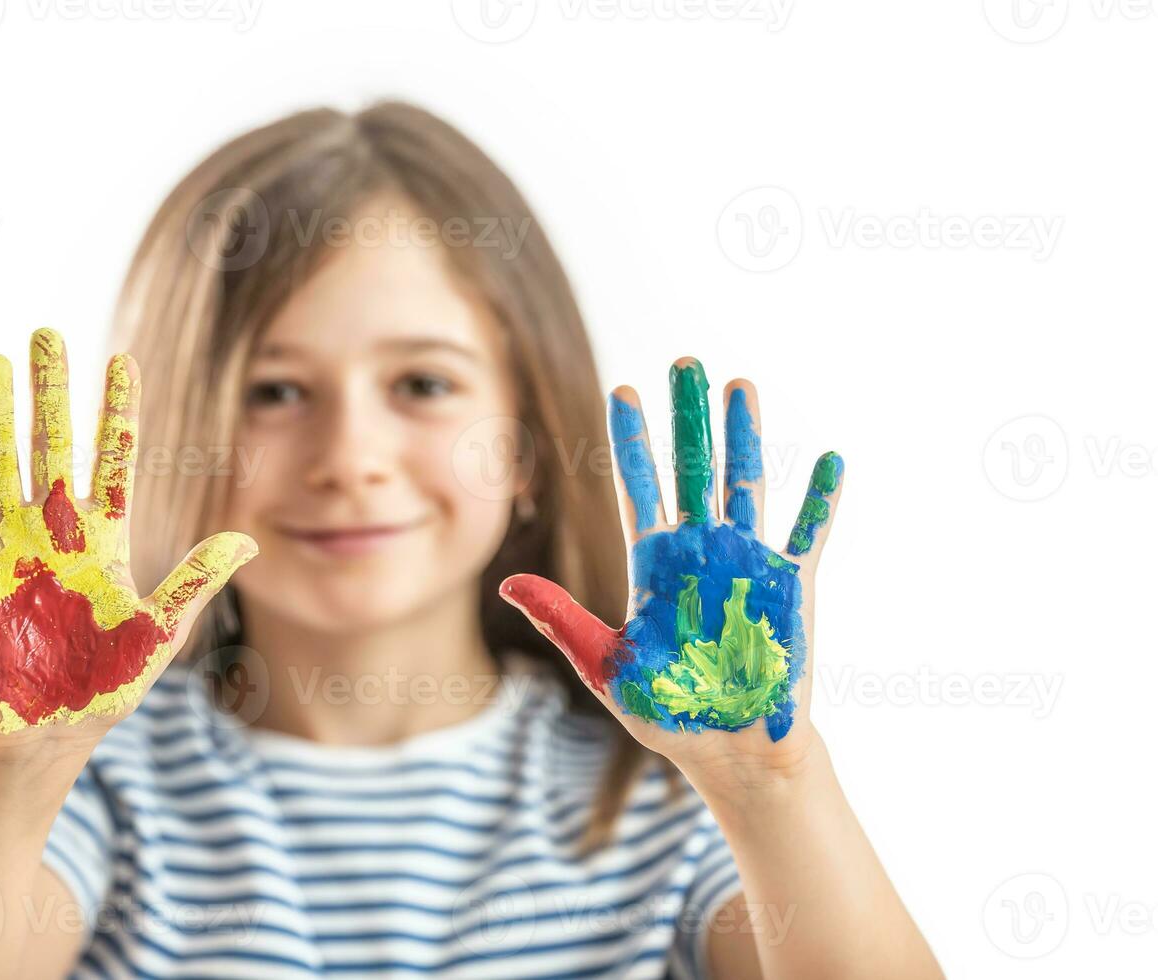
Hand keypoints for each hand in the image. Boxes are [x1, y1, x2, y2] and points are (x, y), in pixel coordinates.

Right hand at [0, 329, 257, 750]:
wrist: (43, 737)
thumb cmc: (102, 689)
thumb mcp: (156, 635)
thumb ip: (194, 583)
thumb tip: (247, 541)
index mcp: (105, 541)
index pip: (113, 460)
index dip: (117, 412)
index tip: (121, 359)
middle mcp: (55, 531)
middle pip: (53, 445)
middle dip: (52, 390)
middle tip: (47, 333)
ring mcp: (7, 548)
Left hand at [500, 357, 842, 779]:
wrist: (730, 754)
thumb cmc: (668, 713)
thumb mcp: (603, 664)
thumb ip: (560, 620)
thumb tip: (503, 585)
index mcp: (655, 566)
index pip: (639, 487)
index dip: (633, 440)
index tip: (623, 391)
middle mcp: (701, 552)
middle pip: (692, 469)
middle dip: (687, 417)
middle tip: (684, 362)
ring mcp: (748, 564)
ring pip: (745, 484)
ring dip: (744, 436)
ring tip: (740, 385)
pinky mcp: (791, 588)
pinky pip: (808, 534)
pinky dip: (818, 500)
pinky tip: (828, 459)